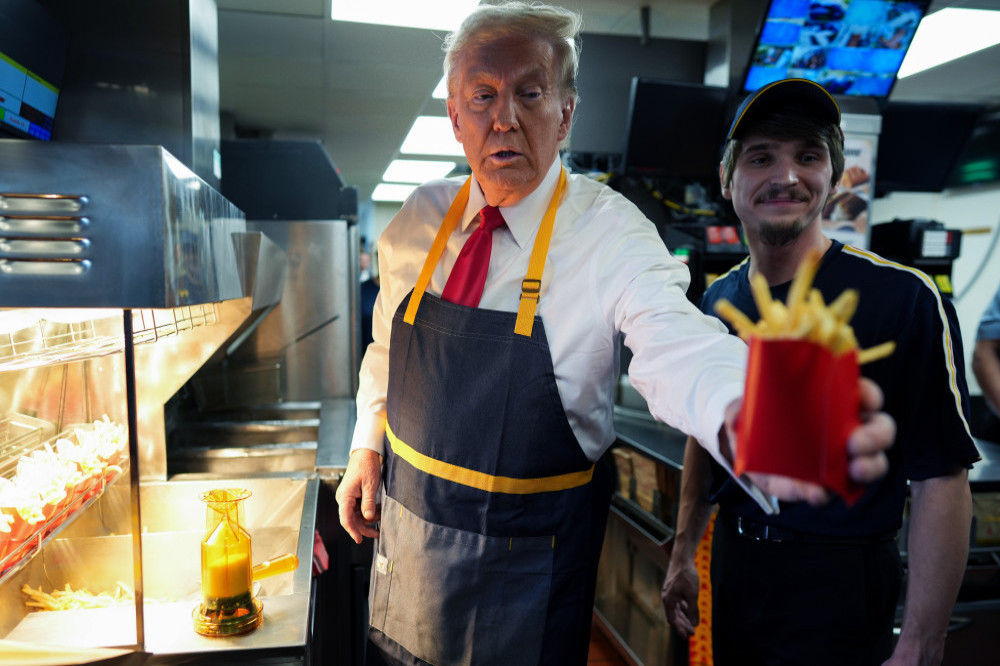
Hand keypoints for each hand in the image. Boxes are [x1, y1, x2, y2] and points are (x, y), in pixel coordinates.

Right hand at [335, 448, 382, 543]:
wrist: (366, 453)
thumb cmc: (366, 466)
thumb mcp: (370, 485)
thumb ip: (368, 503)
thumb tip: (368, 518)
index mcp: (344, 496)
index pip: (346, 519)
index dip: (352, 531)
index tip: (359, 540)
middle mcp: (344, 498)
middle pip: (352, 519)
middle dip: (364, 527)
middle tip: (377, 534)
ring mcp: (348, 497)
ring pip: (357, 515)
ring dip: (369, 518)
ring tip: (381, 517)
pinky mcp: (354, 496)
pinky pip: (360, 508)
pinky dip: (369, 511)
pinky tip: (378, 511)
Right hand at [661, 559, 699, 637]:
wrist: (682, 559)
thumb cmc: (686, 575)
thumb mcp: (692, 594)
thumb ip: (693, 610)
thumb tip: (694, 624)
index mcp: (668, 600)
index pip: (672, 619)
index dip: (679, 629)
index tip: (687, 636)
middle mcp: (667, 597)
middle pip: (674, 616)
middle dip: (683, 625)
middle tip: (692, 633)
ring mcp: (671, 593)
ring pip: (676, 609)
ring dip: (684, 617)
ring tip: (692, 624)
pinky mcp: (675, 589)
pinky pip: (678, 602)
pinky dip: (684, 608)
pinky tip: (690, 611)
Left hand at [725, 377, 893, 504]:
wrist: (745, 453)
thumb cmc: (756, 419)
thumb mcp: (746, 405)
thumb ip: (742, 406)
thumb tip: (737, 413)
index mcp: (836, 401)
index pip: (865, 394)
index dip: (870, 395)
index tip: (865, 400)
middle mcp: (848, 429)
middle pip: (881, 430)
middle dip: (876, 436)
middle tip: (855, 443)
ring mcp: (842, 459)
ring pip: (873, 463)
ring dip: (869, 468)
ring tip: (853, 470)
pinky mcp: (826, 486)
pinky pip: (835, 493)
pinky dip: (826, 494)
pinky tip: (816, 492)